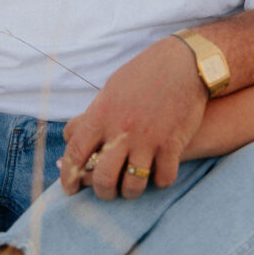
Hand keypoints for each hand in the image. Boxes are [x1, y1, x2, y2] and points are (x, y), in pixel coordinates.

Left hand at [60, 37, 207, 199]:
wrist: (184, 63)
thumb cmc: (145, 73)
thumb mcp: (113, 88)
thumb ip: (95, 115)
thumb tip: (75, 135)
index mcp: (102, 114)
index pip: (76, 154)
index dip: (69, 176)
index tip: (70, 188)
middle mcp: (122, 130)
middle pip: (103, 178)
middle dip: (103, 192)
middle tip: (107, 191)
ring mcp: (147, 138)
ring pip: (133, 184)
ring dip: (131, 190)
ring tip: (132, 187)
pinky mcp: (172, 143)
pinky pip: (163, 178)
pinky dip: (160, 181)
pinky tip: (160, 175)